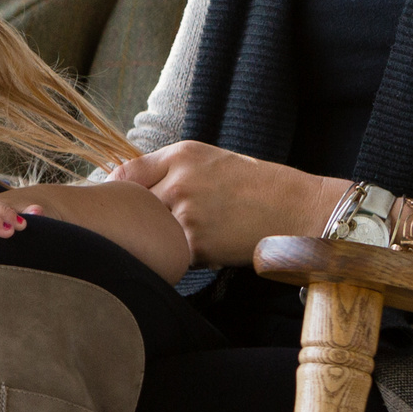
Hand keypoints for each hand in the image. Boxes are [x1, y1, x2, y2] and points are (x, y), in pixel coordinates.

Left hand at [106, 143, 350, 268]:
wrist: (298, 209)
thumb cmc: (257, 186)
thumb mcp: (212, 161)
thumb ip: (171, 169)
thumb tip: (128, 185)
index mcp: (181, 155)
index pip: (125, 174)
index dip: (115, 193)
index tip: (114, 206)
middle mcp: (179, 180)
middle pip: (132, 205)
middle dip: (135, 220)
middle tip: (138, 229)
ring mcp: (186, 212)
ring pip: (151, 232)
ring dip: (160, 241)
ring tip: (186, 238)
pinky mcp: (196, 243)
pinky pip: (173, 254)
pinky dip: (182, 257)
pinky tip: (206, 249)